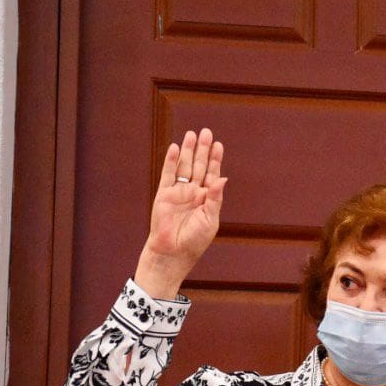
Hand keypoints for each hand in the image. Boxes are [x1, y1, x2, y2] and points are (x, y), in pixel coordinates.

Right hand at [134, 128, 226, 298]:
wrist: (173, 252)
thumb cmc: (194, 240)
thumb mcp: (210, 219)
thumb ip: (215, 198)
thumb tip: (222, 178)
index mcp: (206, 198)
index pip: (212, 174)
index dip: (215, 160)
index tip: (219, 145)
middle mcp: (193, 192)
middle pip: (198, 166)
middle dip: (203, 150)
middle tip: (206, 132)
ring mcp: (178, 192)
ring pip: (184, 167)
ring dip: (188, 151)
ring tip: (192, 134)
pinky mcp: (164, 194)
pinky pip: (168, 174)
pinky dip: (171, 161)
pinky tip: (176, 148)